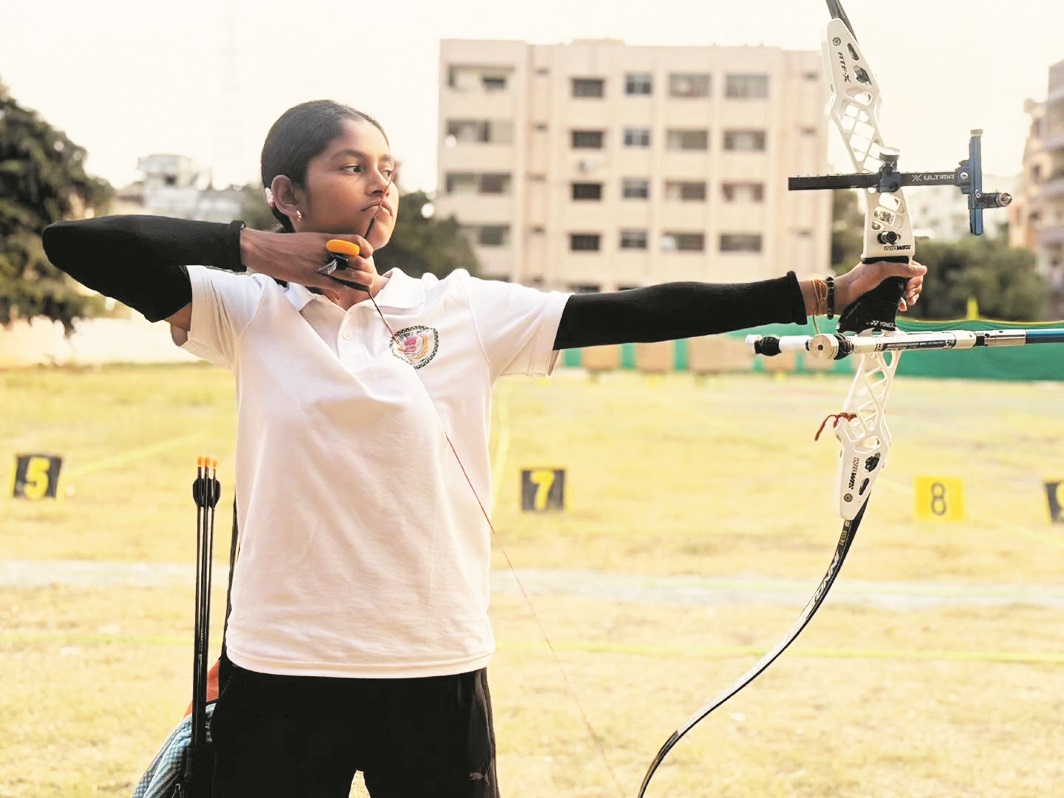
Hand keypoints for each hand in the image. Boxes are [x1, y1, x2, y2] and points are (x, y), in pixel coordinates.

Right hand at [239, 230, 383, 305]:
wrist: (264, 248)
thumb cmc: (284, 245)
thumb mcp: (307, 240)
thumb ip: (322, 248)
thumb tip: (331, 251)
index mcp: (326, 238)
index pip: (356, 241)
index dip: (366, 249)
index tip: (367, 257)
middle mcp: (326, 249)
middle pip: (357, 259)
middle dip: (366, 270)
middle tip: (367, 277)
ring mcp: (320, 263)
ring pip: (349, 275)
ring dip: (359, 283)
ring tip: (364, 288)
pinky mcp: (312, 276)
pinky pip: (333, 286)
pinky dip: (340, 292)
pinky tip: (339, 295)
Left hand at [834, 259, 925, 312]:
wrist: (843, 297)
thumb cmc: (857, 281)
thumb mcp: (881, 270)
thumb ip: (901, 268)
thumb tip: (921, 269)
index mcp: (889, 261)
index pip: (911, 265)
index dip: (915, 274)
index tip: (911, 283)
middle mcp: (889, 272)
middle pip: (911, 278)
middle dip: (915, 286)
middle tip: (910, 293)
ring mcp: (887, 284)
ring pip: (907, 289)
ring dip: (912, 295)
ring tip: (909, 300)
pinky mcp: (884, 296)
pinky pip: (899, 299)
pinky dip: (904, 302)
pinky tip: (903, 306)